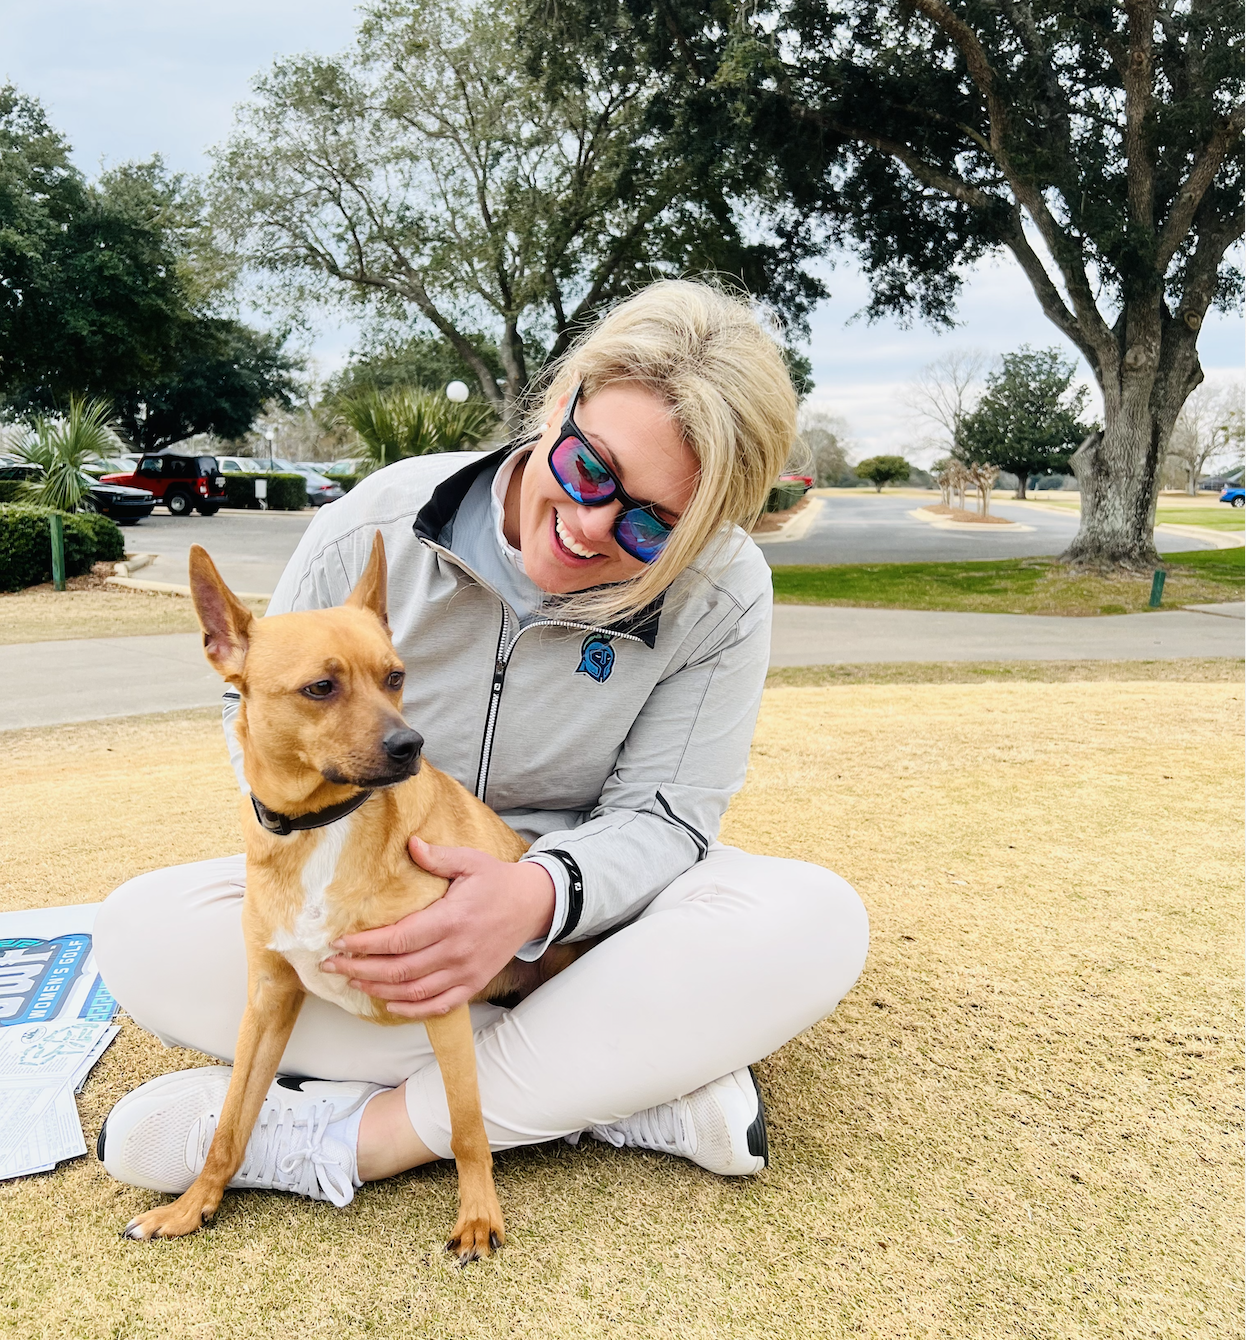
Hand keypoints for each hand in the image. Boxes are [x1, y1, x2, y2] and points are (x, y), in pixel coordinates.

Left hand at [319, 836, 555, 1018]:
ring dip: (379, 990)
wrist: (533, 905)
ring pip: (414, 991)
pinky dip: (412, 1010)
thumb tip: (410, 843)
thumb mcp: (470, 861)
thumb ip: (438, 856)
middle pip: (399, 970)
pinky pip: (439, 1005)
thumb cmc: (498, 881)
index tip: (339, 943)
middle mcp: (456, 951)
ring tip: (353, 981)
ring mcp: (465, 971)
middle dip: (360, 970)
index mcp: (451, 920)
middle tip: (332, 966)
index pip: (399, 939)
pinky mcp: (473, 983)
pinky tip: (390, 1004)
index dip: (365, 945)